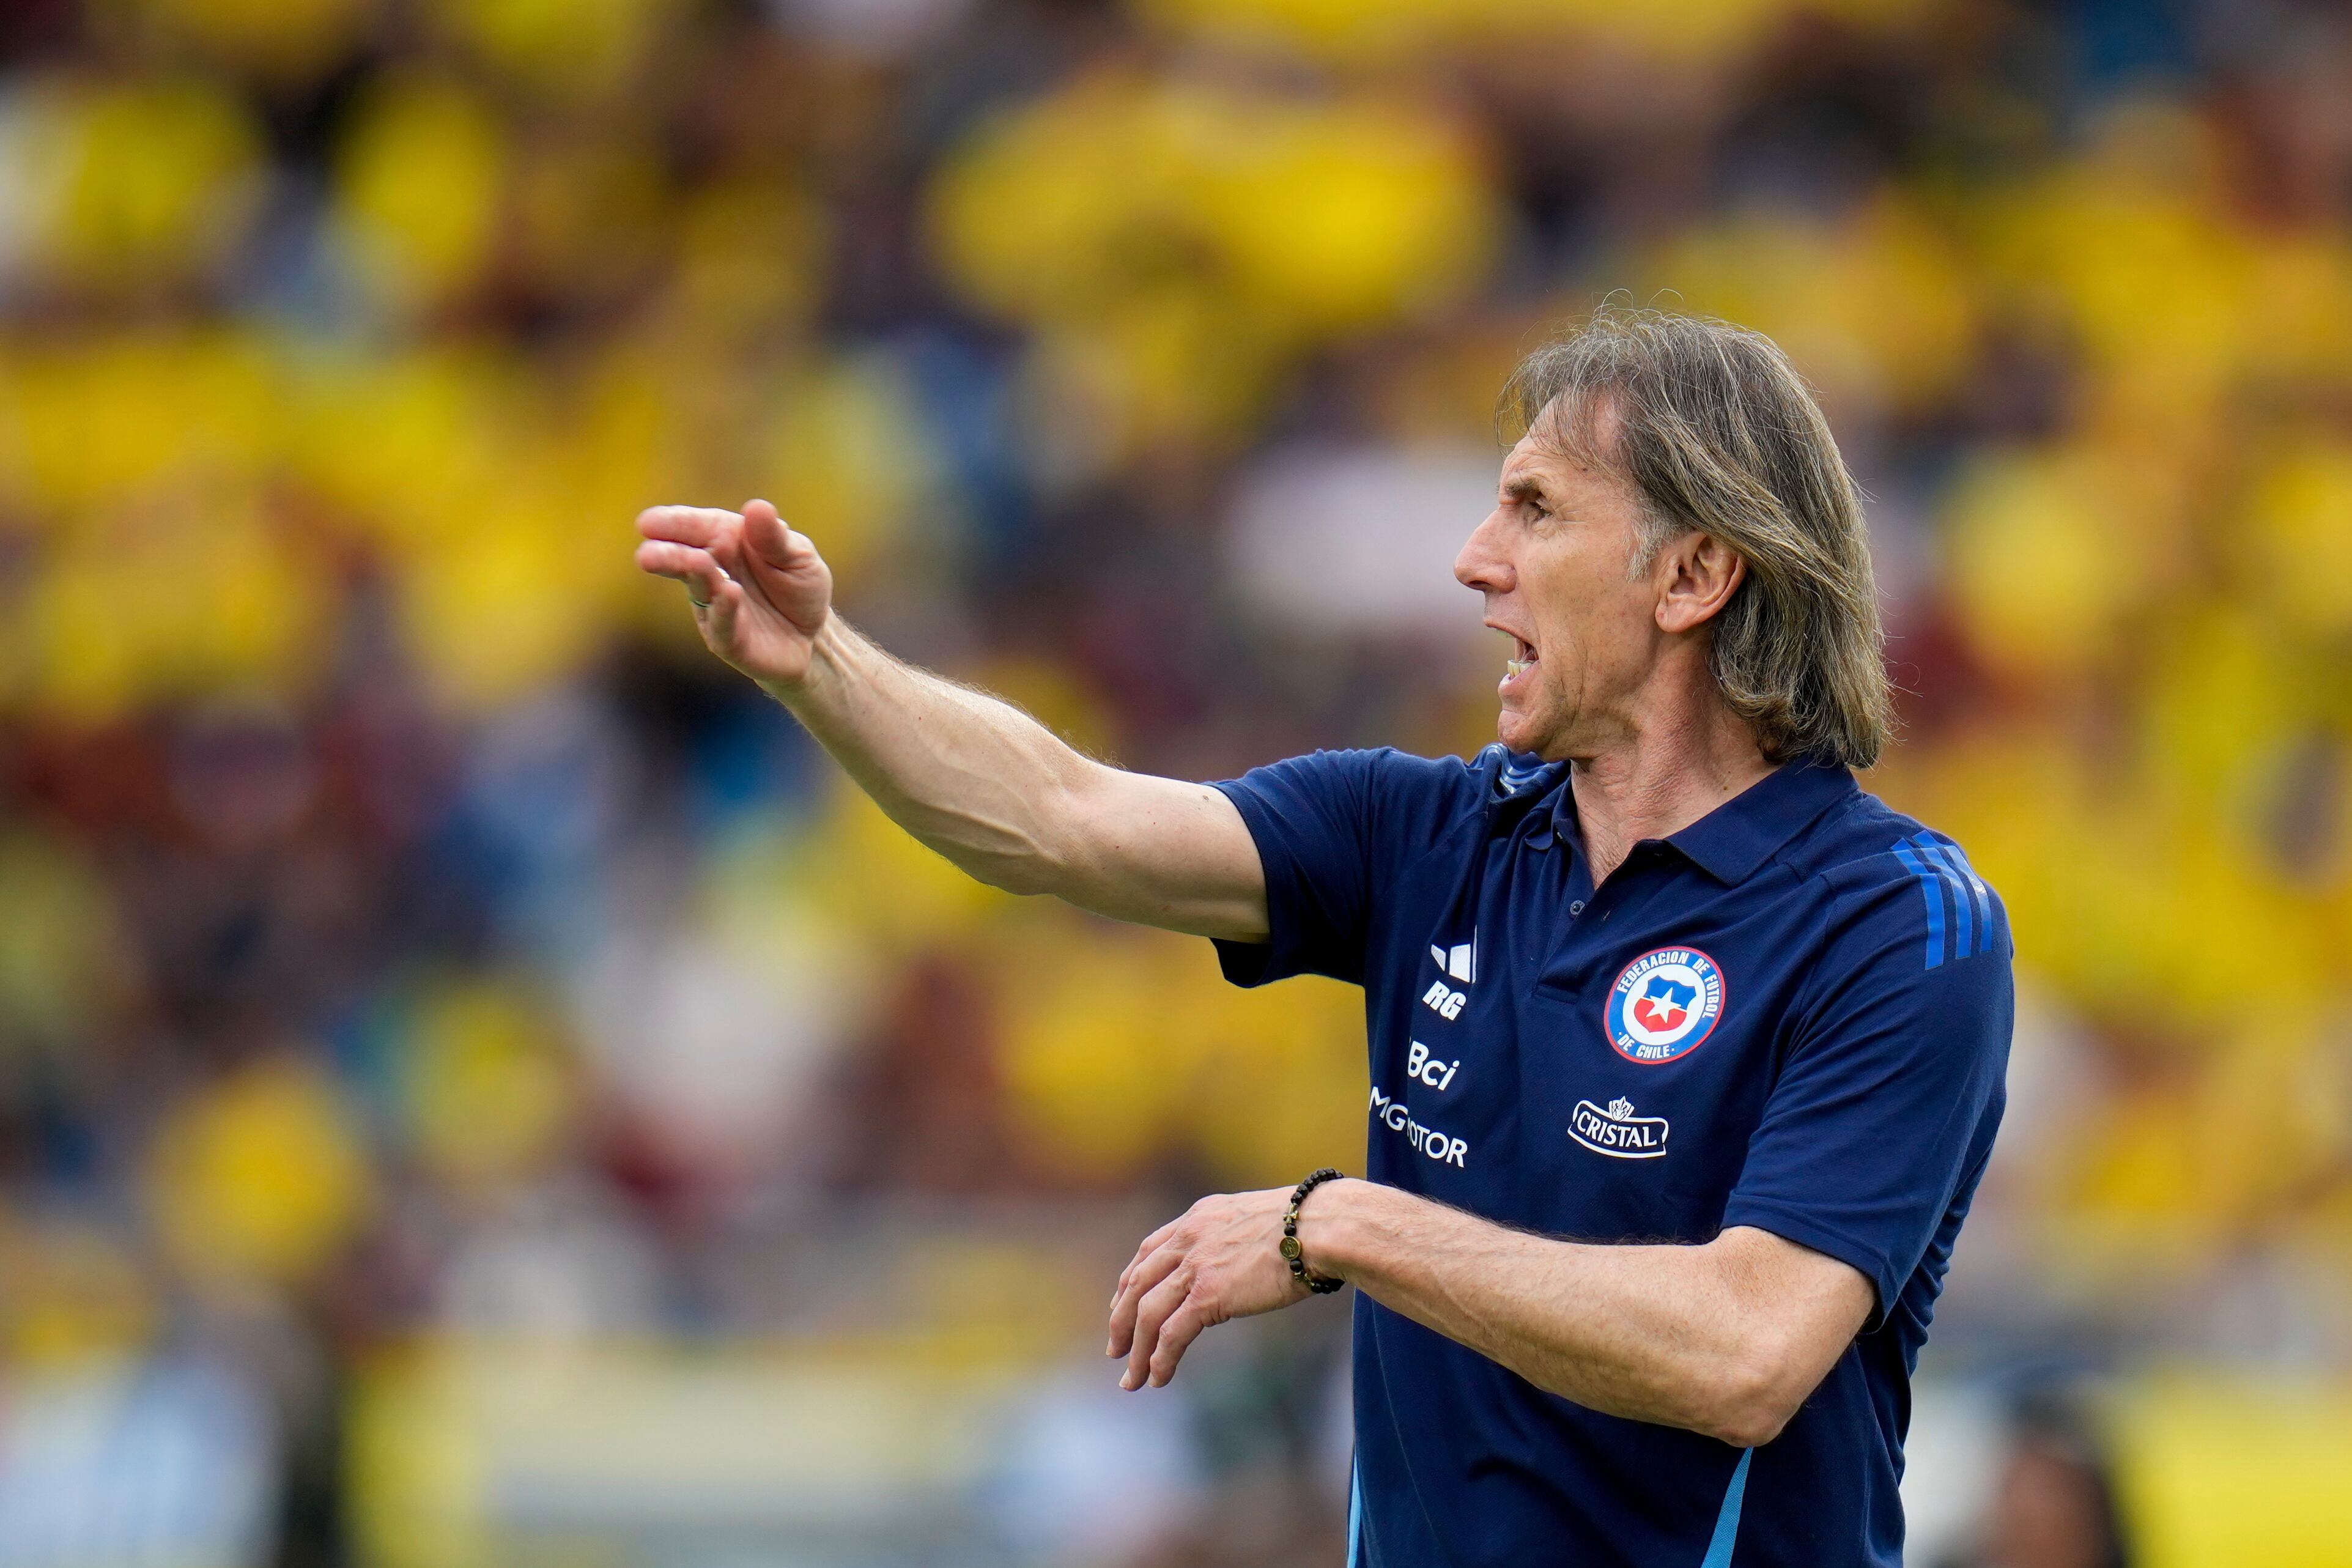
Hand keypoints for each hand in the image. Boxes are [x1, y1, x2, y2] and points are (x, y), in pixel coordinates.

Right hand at [634, 499, 833, 689]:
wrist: (814, 635)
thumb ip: (775, 537)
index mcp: (727, 540)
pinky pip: (723, 624)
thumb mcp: (798, 554)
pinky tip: (727, 593)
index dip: (674, 524)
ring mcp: (716, 607)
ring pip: (699, 589)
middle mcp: (714, 572)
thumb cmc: (799, 586)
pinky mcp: (729, 640)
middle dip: (668, 554)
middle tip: (647, 553)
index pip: (697, 528)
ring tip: (692, 562)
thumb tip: (757, 507)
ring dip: (692, 574)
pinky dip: (724, 609)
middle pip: (687, 558)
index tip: (648, 522)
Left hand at [1105, 1186, 1328, 1389]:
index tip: (1122, 1304)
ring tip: (1132, 1378)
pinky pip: (1171, 1334)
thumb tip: (1245, 1260)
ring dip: (1136, 1350)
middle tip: (1116, 1349)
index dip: (1131, 1281)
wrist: (1319, 1227)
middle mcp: (1188, 1238)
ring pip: (1147, 1314)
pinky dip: (1160, 1359)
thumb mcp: (1258, 1220)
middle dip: (1122, 1320)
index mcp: (1199, 1218)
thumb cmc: (1308, 1225)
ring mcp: (1195, 1266)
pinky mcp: (1208, 1295)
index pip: (1150, 1251)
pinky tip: (1158, 1378)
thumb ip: (1237, 1238)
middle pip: (1137, 1283)